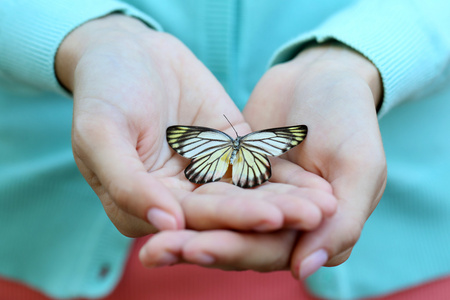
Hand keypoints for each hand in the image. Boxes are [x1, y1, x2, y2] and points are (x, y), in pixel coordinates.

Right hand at [55, 15, 336, 237]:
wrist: (126, 52)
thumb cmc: (103, 91)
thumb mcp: (99, 134)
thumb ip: (127, 184)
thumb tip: (168, 223)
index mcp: (143, 205)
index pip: (192, 220)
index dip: (231, 220)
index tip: (271, 217)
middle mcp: (178, 198)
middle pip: (228, 212)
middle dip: (271, 214)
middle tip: (314, 215)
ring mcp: (204, 175)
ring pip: (248, 193)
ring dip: (286, 199)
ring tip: (325, 202)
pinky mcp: (226, 152)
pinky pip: (256, 165)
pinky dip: (285, 173)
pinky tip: (314, 179)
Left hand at [140, 44, 385, 278]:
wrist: (324, 76)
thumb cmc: (350, 120)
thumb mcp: (359, 168)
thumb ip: (342, 223)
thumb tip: (303, 271)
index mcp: (311, 230)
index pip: (267, 250)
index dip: (232, 249)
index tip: (196, 249)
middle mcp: (279, 222)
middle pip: (232, 240)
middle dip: (195, 246)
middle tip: (155, 252)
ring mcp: (252, 198)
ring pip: (214, 219)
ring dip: (181, 229)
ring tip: (147, 239)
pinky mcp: (233, 174)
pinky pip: (205, 187)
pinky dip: (182, 194)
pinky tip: (152, 199)